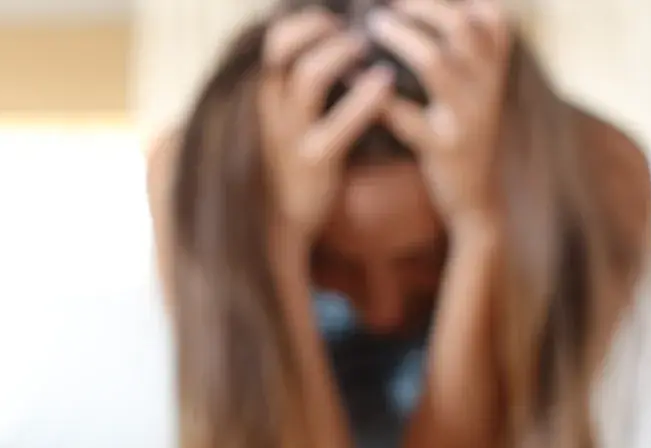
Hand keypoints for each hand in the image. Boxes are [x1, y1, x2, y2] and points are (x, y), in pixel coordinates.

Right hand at [259, 10, 397, 239]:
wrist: (279, 223)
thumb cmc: (291, 163)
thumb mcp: (284, 121)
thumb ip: (297, 87)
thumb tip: (329, 47)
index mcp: (266, 97)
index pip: (274, 41)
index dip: (305, 21)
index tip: (334, 19)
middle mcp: (271, 110)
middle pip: (283, 47)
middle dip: (320, 27)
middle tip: (354, 29)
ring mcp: (290, 135)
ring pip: (309, 76)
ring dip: (342, 53)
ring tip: (367, 47)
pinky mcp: (315, 160)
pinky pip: (340, 122)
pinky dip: (365, 97)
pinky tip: (385, 82)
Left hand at [370, 0, 510, 232]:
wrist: (476, 196)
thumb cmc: (465, 132)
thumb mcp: (479, 88)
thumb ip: (469, 50)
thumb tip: (438, 7)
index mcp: (497, 68)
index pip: (487, 13)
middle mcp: (488, 86)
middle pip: (460, 26)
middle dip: (420, 6)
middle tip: (384, 6)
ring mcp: (467, 116)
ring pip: (435, 62)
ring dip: (400, 38)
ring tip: (372, 26)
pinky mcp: (442, 146)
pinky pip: (404, 114)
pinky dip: (374, 93)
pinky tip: (351, 77)